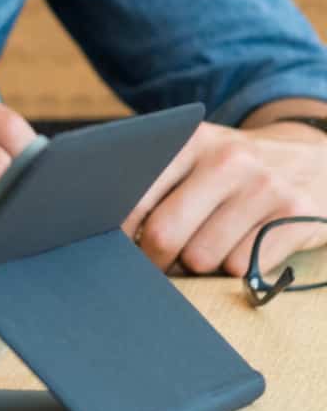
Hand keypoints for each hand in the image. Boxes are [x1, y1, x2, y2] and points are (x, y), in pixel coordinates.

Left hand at [123, 121, 326, 275]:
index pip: (135, 198)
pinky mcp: (297, 215)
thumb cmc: (237, 169)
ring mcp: (265, 187)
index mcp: (191, 141)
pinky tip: (243, 247)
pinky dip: (236, 269)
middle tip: (157, 261)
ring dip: (197, 266)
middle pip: (164, 234)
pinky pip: (244, 267)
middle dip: (154, 259)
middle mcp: (228, 160)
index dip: (120, 232)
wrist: (315, 159)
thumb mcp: (198, 155)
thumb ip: (156, 181)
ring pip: (202, 258)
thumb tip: (105, 228)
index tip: (118, 245)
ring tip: (207, 247)